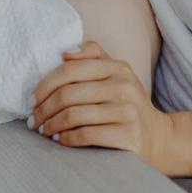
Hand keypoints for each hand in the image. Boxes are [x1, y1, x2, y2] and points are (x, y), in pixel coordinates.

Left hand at [30, 41, 191, 175]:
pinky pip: (86, 135)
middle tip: (33, 119)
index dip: (45, 84)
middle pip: (68, 94)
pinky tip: (60, 140)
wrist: (158, 137)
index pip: (70, 70)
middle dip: (44, 108)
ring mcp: (128, 112)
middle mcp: (125, 86)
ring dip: (51, 125)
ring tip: (43, 130)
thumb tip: (65, 52)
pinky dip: (66, 138)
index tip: (32, 99)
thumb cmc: (125, 104)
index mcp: (118, 67)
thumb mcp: (115, 75)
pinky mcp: (129, 136)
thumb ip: (93, 56)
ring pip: (73, 115)